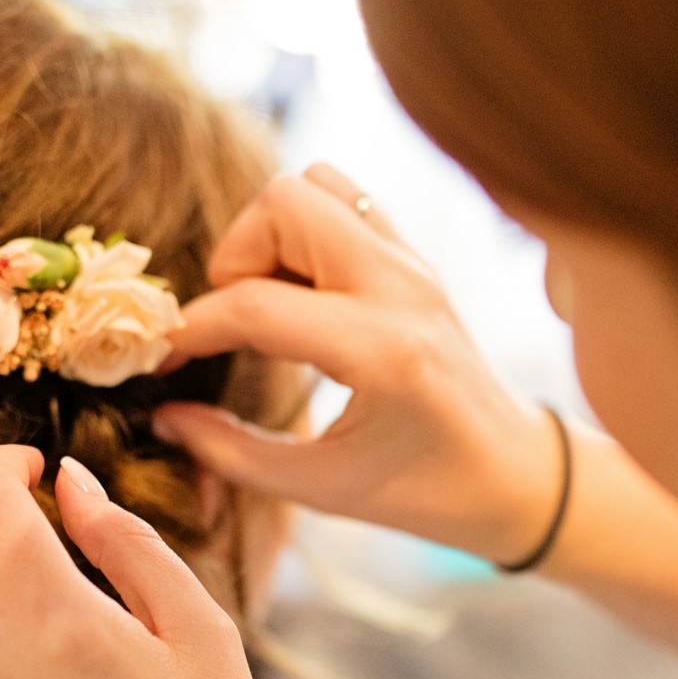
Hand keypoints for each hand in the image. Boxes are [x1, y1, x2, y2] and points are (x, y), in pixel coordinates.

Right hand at [155, 164, 562, 564]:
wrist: (515, 473)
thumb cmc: (424, 493)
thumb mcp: (322, 489)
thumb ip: (232, 452)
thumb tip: (162, 416)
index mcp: (381, 352)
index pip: (256, 307)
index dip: (192, 329)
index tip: (163, 358)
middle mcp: (400, 288)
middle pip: (285, 203)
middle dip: (235, 256)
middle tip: (234, 321)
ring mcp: (413, 262)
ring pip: (315, 184)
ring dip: (271, 233)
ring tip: (269, 302)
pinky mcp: (416, 255)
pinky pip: (346, 199)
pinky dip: (306, 230)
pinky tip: (302, 292)